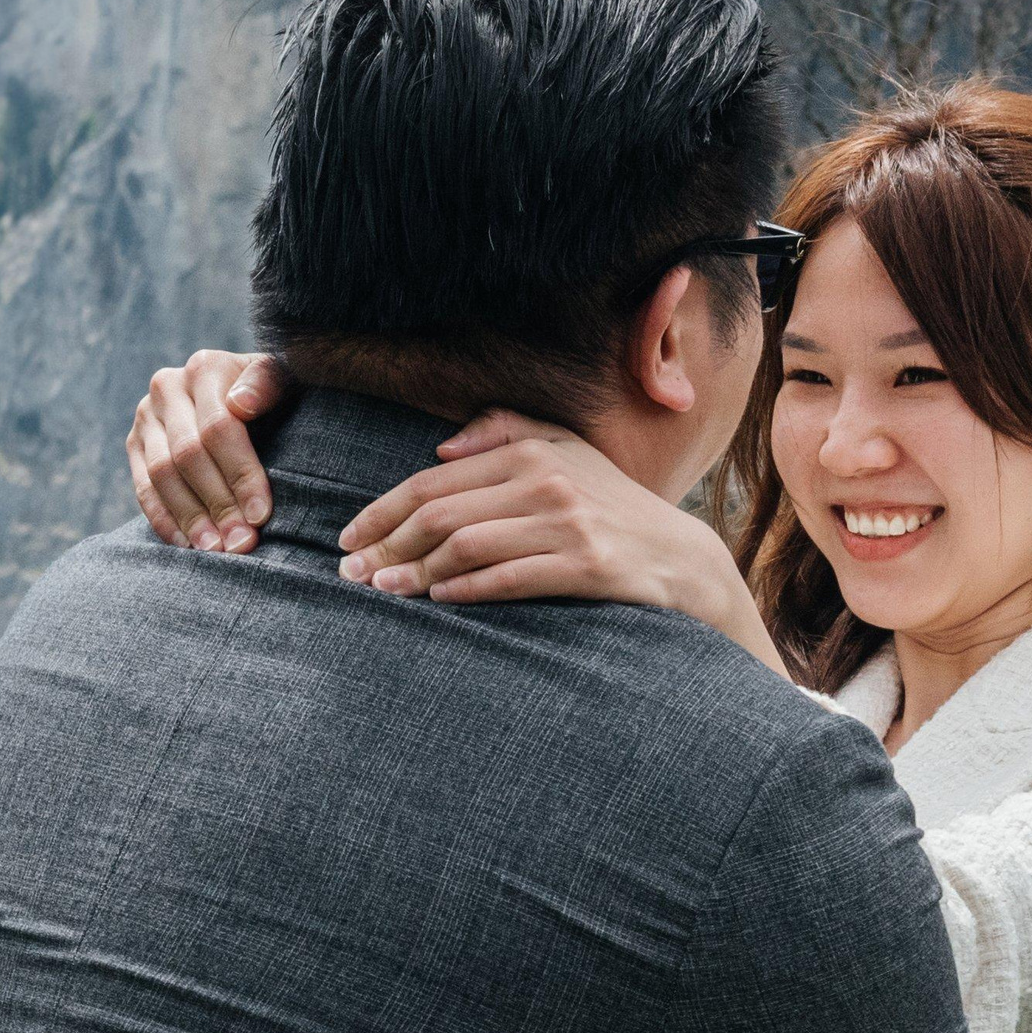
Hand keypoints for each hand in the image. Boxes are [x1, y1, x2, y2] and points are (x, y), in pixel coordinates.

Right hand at [125, 352, 292, 549]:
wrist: (239, 389)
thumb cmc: (271, 393)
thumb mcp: (282, 379)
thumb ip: (267, 383)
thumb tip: (241, 405)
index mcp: (205, 367)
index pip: (220, 428)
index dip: (240, 475)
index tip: (261, 515)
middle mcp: (167, 386)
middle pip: (188, 455)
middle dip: (218, 505)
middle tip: (241, 544)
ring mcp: (146, 415)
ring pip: (161, 474)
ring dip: (190, 518)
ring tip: (215, 551)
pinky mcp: (134, 442)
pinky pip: (142, 488)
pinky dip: (164, 520)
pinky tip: (187, 545)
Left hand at [338, 411, 784, 671]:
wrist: (681, 560)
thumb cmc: (612, 507)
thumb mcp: (568, 453)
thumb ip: (507, 431)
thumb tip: (442, 443)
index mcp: (532, 451)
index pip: (434, 479)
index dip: (382, 511)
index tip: (350, 538)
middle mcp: (547, 481)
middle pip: (440, 513)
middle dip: (386, 545)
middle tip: (351, 573)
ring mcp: (568, 524)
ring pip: (466, 547)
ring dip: (415, 573)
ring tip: (382, 591)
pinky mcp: (587, 566)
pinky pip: (509, 579)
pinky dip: (466, 590)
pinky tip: (438, 601)